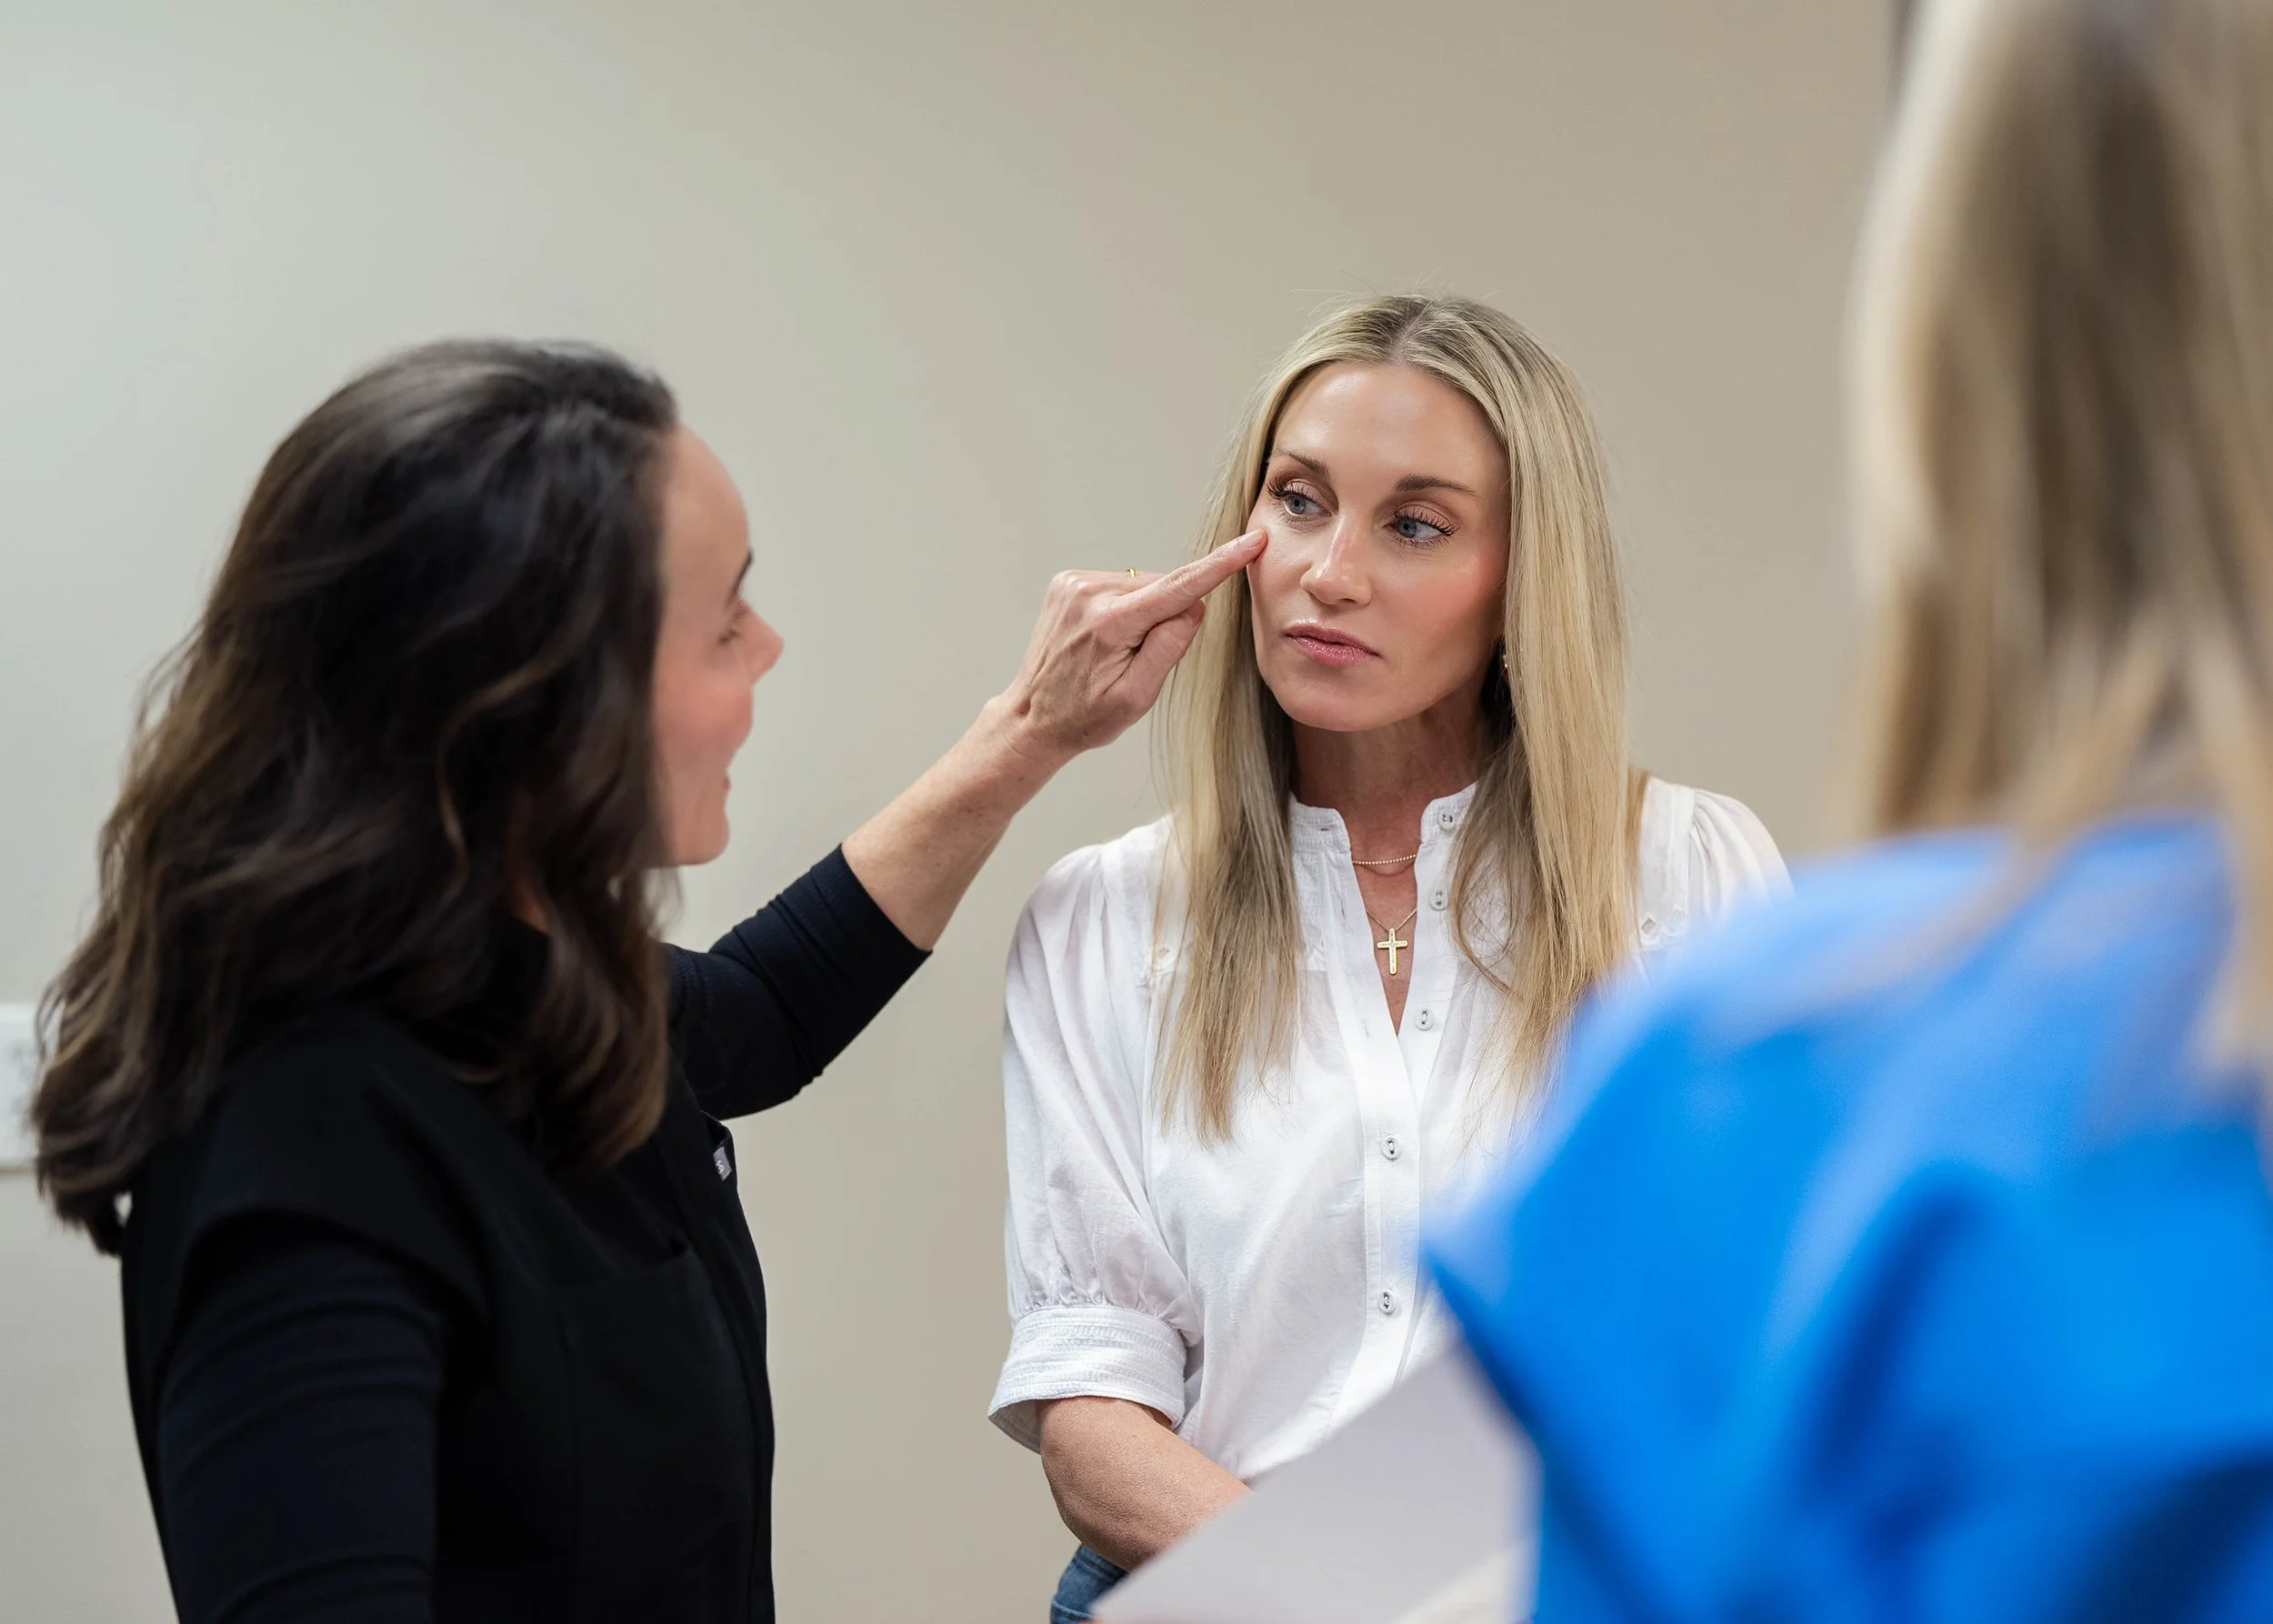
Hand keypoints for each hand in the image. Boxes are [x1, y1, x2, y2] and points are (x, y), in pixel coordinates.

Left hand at [998, 530, 1265, 764]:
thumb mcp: (1137, 697)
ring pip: (1142, 586)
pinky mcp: (1068, 581)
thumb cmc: (1085, 715)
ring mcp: (1074, 582)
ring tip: (1114, 652)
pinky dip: (1124, 607)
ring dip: (1143, 614)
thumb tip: (1193, 605)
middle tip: (1137, 660)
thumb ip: (1169, 647)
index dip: (1220, 564)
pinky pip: (1121, 585)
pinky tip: (1104, 637)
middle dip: (1165, 618)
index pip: (1179, 587)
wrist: (1033, 716)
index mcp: (1110, 623)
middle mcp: (1089, 593)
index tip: (1251, 543)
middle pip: (1162, 589)